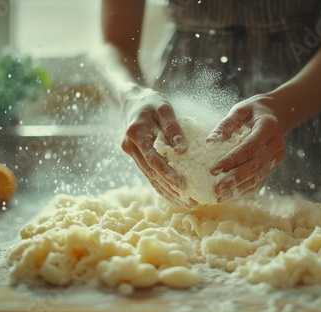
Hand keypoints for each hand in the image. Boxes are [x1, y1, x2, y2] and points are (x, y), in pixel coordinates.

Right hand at [121, 88, 193, 206]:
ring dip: (167, 192)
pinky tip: (174, 196)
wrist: (132, 100)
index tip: (182, 185)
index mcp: (136, 134)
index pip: (152, 159)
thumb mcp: (164, 108)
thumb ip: (172, 127)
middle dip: (170, 189)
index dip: (167, 174)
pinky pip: (149, 174)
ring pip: (150, 177)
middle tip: (190, 202)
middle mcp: (130, 147)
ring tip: (186, 203)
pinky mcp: (137, 157)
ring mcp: (132, 153)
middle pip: (151, 173)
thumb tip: (181, 148)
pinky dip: (161, 185)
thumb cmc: (151, 102)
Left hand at [207, 94, 285, 202]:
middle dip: (235, 180)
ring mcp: (277, 157)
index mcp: (268, 127)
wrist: (276, 114)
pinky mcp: (273, 166)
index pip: (249, 147)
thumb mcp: (240, 110)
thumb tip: (209, 142)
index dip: (231, 160)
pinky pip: (260, 181)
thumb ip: (225, 125)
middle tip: (216, 190)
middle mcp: (276, 144)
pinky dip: (245, 191)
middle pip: (256, 166)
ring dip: (239, 189)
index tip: (213, 169)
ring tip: (220, 197)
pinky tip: (230, 197)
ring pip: (259, 177)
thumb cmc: (253, 111)